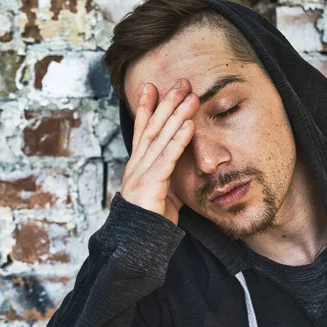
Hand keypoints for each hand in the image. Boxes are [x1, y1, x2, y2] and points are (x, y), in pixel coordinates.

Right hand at [120, 79, 199, 224]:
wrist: (137, 245)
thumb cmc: (150, 221)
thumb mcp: (162, 193)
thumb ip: (168, 176)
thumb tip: (181, 164)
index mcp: (138, 166)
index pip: (142, 131)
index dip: (146, 107)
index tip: (152, 87)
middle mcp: (137, 165)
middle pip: (152, 127)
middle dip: (165, 103)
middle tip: (179, 82)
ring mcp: (141, 173)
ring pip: (160, 137)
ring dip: (176, 114)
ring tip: (190, 96)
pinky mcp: (150, 184)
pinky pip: (167, 158)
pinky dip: (178, 140)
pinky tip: (188, 125)